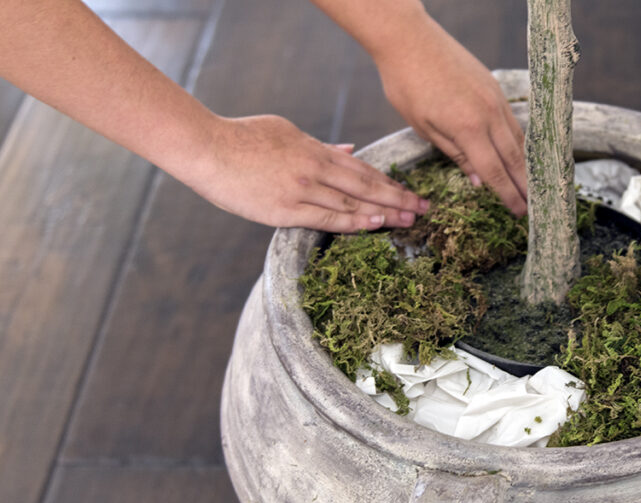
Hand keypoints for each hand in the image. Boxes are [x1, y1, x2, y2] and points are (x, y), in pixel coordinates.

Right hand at [186, 114, 429, 231]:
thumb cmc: (242, 138)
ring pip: (352, 201)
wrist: (205, 148)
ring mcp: (302, 190)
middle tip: (425, 209)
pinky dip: (354, 220)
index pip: (362, 169)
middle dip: (398, 197)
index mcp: (315, 150)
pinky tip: (376, 223)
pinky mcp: (285, 210)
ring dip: (384, 211)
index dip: (389, 182)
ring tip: (410, 220)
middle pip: (365, 185)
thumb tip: (351, 150)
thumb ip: (320, 145)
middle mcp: (314, 169)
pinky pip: (327, 217)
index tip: (411, 192)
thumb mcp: (286, 132)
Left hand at [375, 19, 527, 216]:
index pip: (494, 171)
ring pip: (518, 139)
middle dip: (525, 186)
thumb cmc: (408, 85)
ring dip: (526, 165)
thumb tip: (480, 182)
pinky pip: (512, 121)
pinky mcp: (494, 87)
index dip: (508, 195)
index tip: (518, 213)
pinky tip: (520, 155)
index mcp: (468, 128)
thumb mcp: (425, 128)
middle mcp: (488, 114)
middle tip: (535, 208)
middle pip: (514, 158)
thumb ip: (456, 155)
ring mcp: (495, 99)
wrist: (410, 40)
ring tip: (533, 186)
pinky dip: (519, 142)